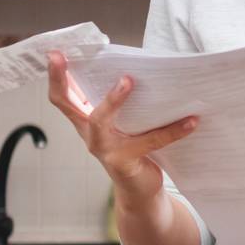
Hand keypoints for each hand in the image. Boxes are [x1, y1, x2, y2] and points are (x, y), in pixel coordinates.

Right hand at [46, 51, 196, 202]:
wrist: (140, 190)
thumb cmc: (133, 150)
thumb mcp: (122, 125)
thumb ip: (123, 104)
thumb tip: (140, 68)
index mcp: (86, 121)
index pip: (63, 96)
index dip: (55, 76)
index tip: (53, 53)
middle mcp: (89, 134)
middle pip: (67, 104)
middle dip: (61, 79)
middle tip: (61, 57)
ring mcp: (103, 149)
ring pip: (100, 121)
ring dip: (114, 99)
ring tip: (129, 80)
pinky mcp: (124, 161)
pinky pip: (149, 141)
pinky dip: (172, 131)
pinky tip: (191, 121)